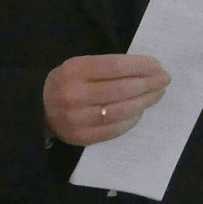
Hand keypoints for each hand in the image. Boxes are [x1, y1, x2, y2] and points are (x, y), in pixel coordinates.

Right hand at [43, 54, 170, 145]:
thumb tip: (146, 69)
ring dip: (144, 101)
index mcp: (74, 70)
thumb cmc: (67, 82)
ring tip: (157, 94)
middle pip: (121, 89)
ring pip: (120, 110)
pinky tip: (140, 111)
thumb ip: (106, 66)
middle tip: (165, 80)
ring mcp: (77, 118)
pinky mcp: (81, 137)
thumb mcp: (79, 65)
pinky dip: (131, 120)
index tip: (158, 65)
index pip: (115, 66)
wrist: (37, 109)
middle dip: (148, 83)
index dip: (140, 66)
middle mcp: (74, 94)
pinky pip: (114, 129)